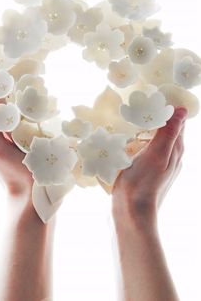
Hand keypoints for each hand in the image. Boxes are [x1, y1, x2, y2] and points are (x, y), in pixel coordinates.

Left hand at [0, 94, 32, 196]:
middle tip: (18, 92)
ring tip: (28, 99)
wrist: (30, 190)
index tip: (2, 86)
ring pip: (9, 113)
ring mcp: (6, 136)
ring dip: (18, 107)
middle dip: (5, 100)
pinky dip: (26, 115)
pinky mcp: (20, 138)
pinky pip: (20, 121)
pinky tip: (34, 111)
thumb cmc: (9, 172)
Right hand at [112, 107, 186, 223]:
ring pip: (154, 140)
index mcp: (176, 150)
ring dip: (145, 129)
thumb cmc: (143, 182)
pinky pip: (143, 150)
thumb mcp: (157, 153)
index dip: (169, 108)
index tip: (154, 96)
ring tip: (131, 118)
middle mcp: (170, 157)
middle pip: (166, 130)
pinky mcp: (144, 171)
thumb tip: (182, 110)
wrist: (131, 212)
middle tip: (140, 104)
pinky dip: (138, 141)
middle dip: (156, 116)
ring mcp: (157, 165)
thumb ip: (168, 132)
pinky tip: (126, 140)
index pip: (178, 122)